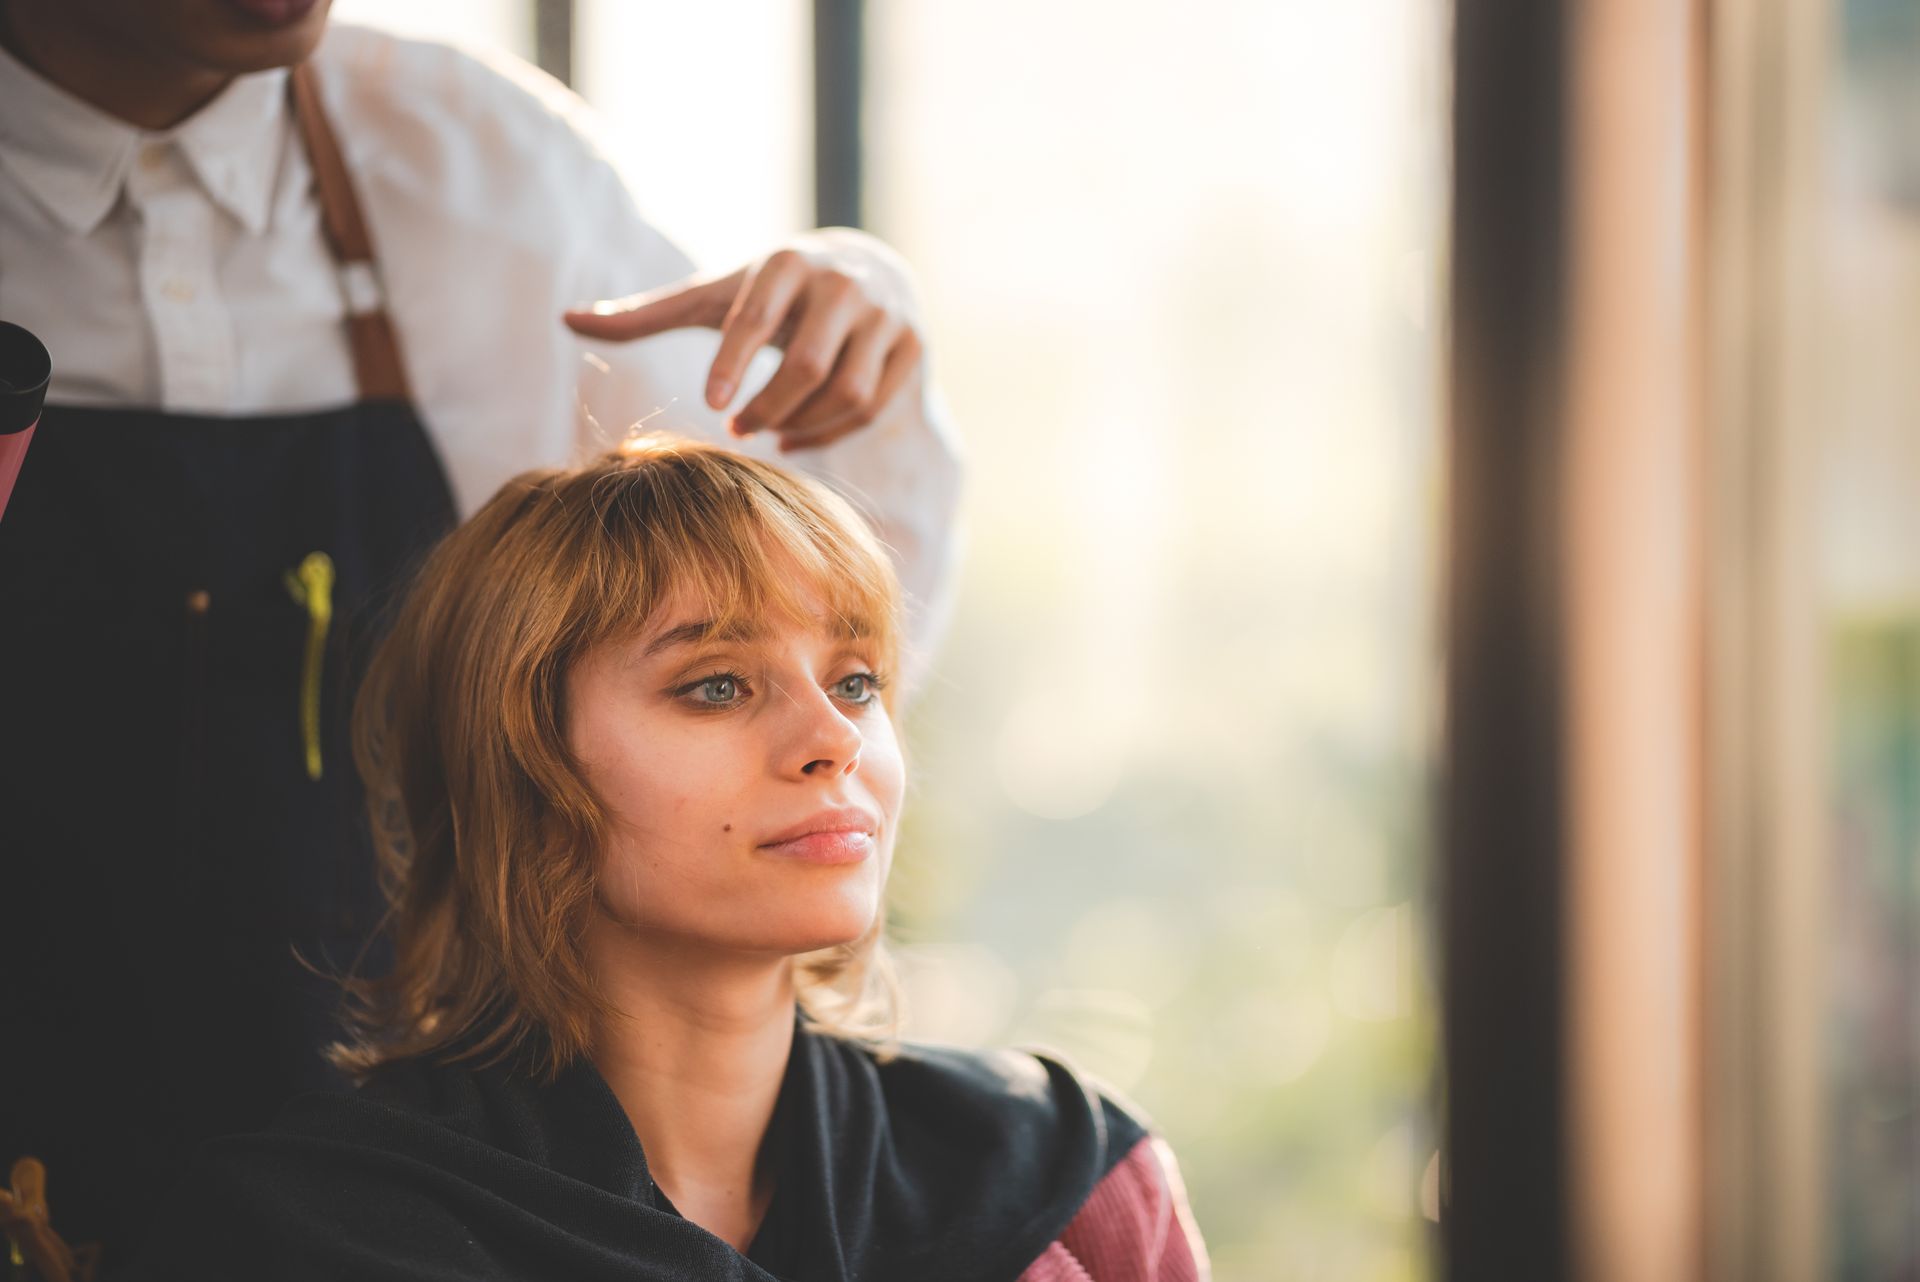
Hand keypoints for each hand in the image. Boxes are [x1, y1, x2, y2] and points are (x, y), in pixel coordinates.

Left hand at [563, 229, 924, 451]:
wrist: (869, 268)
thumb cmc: (770, 291)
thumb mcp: (713, 296)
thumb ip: (645, 314)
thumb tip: (566, 319)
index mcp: (787, 263)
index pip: (756, 318)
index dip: (734, 364)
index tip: (712, 406)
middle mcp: (843, 284)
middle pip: (807, 366)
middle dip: (767, 407)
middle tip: (736, 428)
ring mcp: (885, 316)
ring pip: (846, 392)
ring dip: (801, 424)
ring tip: (768, 432)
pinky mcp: (912, 346)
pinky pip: (872, 407)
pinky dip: (832, 432)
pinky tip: (797, 436)